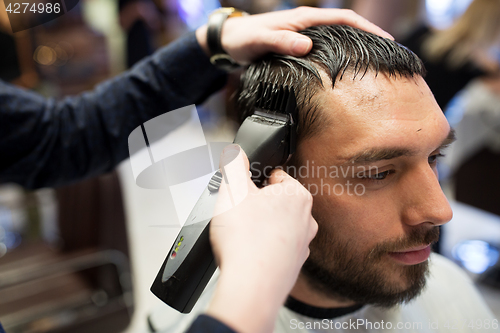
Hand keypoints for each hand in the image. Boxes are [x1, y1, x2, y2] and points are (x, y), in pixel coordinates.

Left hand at [196, 6, 392, 64]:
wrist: (229, 42)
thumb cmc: (244, 39)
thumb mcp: (260, 40)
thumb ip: (281, 40)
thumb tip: (307, 45)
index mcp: (304, 19)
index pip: (344, 18)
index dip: (367, 28)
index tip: (386, 41)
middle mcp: (308, 25)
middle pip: (347, 28)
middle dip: (369, 38)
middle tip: (389, 56)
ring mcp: (305, 36)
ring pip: (339, 39)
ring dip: (357, 48)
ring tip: (375, 65)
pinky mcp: (300, 47)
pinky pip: (327, 50)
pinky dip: (340, 57)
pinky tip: (346, 71)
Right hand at [206, 144, 316, 332]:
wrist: (251, 286)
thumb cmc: (246, 240)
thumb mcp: (232, 191)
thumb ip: (235, 165)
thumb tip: (237, 153)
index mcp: (297, 197)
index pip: (276, 176)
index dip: (255, 181)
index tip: (244, 190)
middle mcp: (306, 221)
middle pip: (277, 202)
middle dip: (257, 205)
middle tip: (239, 214)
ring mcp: (301, 246)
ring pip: (277, 227)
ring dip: (260, 228)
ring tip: (242, 235)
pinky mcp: (292, 267)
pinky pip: (275, 250)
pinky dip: (262, 249)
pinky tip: (248, 253)